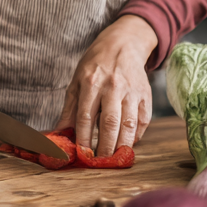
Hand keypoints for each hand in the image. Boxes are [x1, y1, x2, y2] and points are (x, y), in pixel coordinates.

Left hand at [56, 14, 156, 156]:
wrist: (122, 44)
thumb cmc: (95, 65)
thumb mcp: (76, 81)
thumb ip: (69, 108)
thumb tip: (60, 133)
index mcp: (91, 82)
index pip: (86, 116)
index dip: (84, 137)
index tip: (82, 153)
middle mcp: (112, 86)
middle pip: (109, 122)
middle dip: (105, 146)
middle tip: (101, 161)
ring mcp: (131, 90)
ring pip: (129, 124)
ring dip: (122, 145)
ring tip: (115, 158)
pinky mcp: (146, 94)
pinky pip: (143, 120)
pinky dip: (137, 135)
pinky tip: (129, 143)